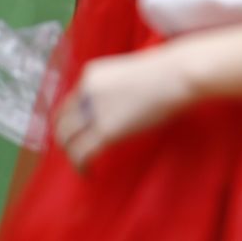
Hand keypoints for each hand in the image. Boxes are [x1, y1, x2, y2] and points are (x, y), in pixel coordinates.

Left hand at [55, 47, 196, 167]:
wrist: (178, 74)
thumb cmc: (168, 71)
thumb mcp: (130, 73)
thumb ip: (114, 88)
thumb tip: (116, 107)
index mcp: (91, 74)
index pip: (70, 102)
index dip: (70, 120)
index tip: (77, 130)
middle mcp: (86, 92)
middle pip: (63, 121)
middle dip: (66, 138)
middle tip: (74, 149)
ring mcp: (95, 111)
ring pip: (68, 139)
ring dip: (72, 152)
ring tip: (81, 161)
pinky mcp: (106, 130)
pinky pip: (83, 152)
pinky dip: (81, 164)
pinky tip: (88, 171)